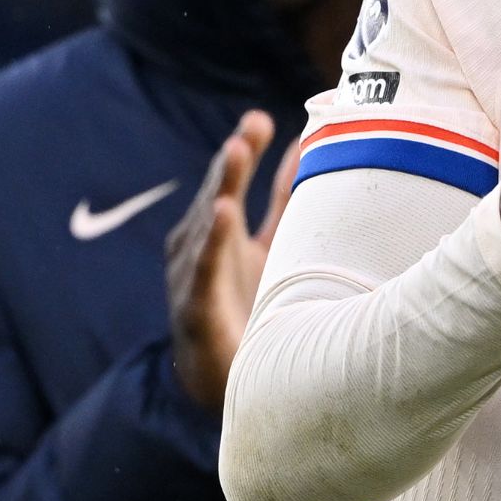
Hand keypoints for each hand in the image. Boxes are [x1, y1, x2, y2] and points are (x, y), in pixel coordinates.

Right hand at [165, 110, 295, 411]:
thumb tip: (307, 144)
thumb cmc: (249, 304)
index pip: (232, 181)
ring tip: (237, 152)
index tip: (259, 120)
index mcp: (220, 228)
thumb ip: (285, 198)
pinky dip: (211, 239)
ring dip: (222, 187)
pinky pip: (202, 269)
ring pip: (208, 224)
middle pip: (218, 194)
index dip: (244, 150)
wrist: (233, 380)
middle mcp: (200, 245)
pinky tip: (222, 213)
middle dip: (233, 161)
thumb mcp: (273, 243)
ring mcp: (193, 275)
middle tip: (250, 129)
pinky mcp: (195, 307)